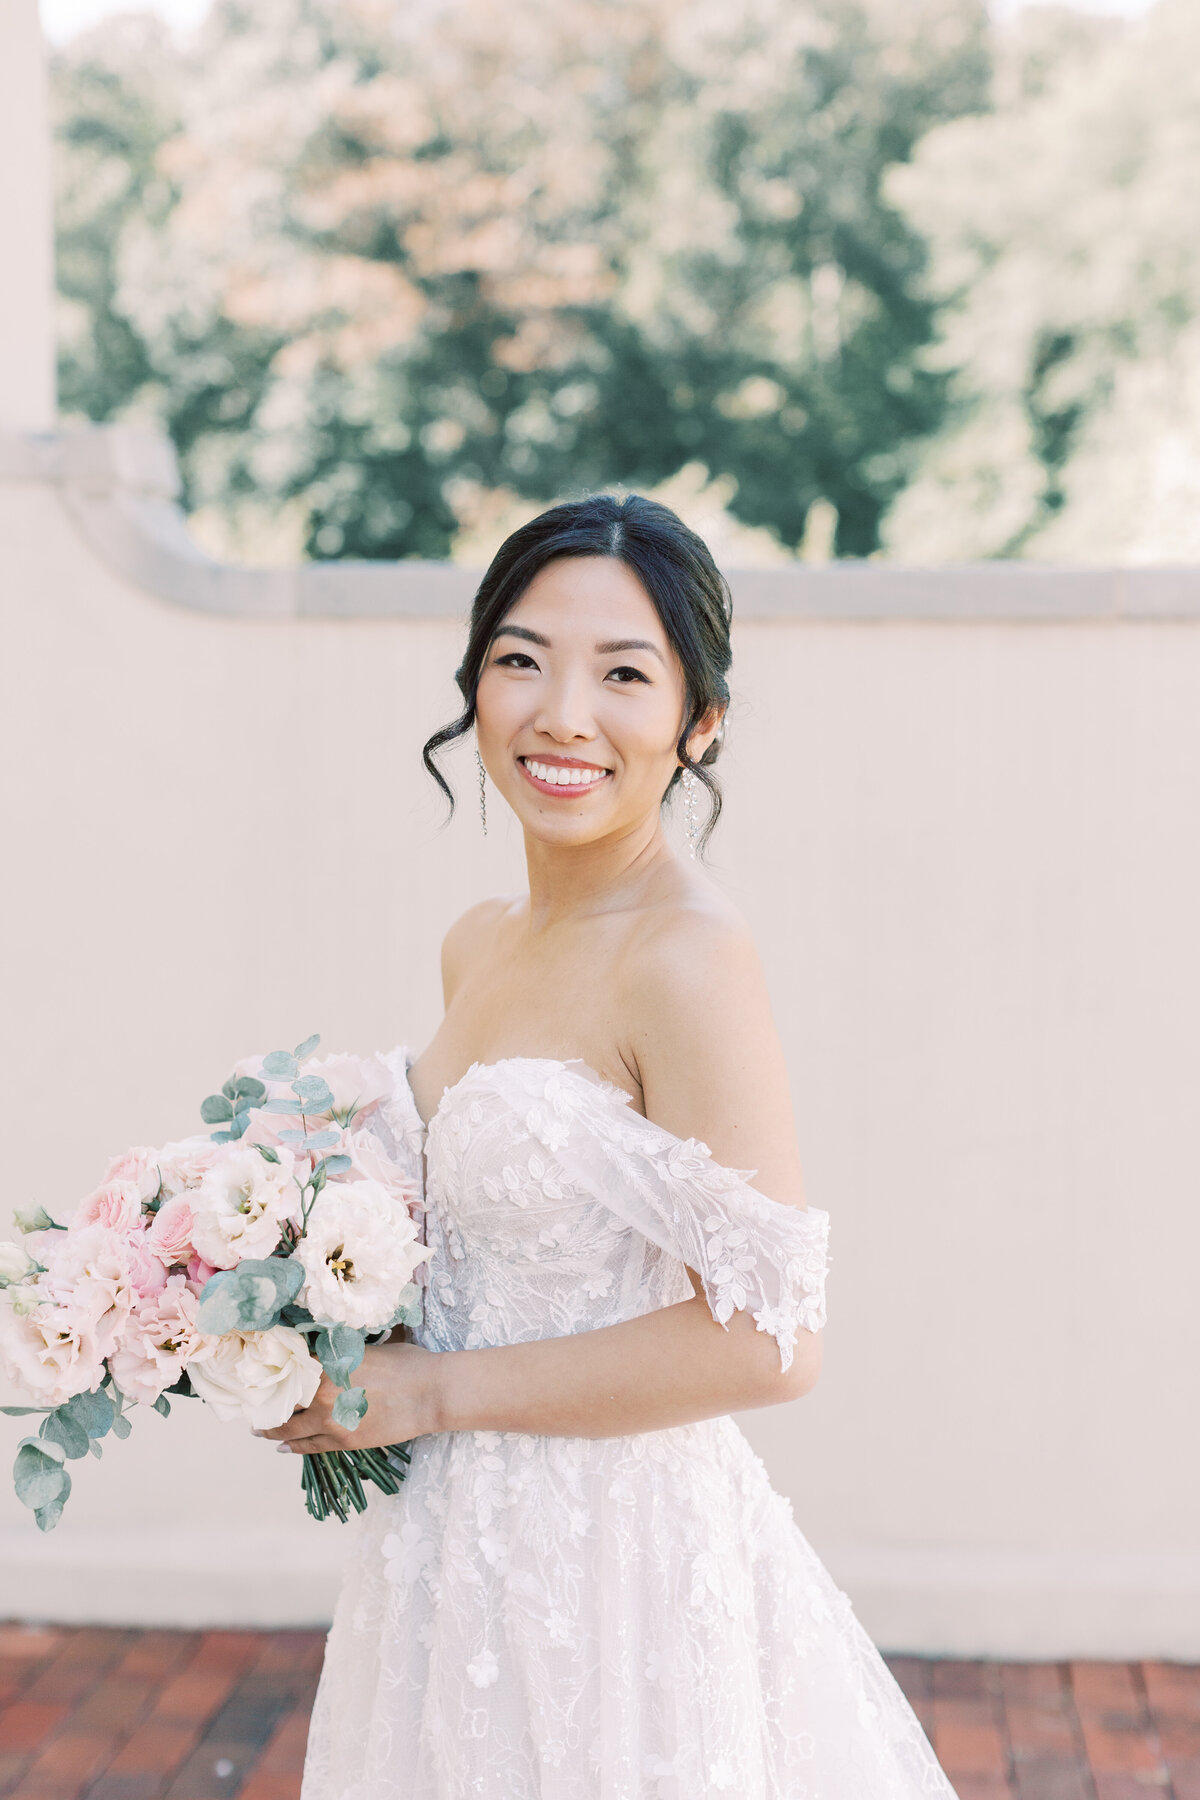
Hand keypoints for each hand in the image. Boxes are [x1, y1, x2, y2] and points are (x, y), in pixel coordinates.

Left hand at [256, 1340, 443, 1454]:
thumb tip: (328, 1353)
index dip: (274, 1370)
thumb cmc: (406, 1363)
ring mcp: (331, 1419)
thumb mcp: (368, 1349)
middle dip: (266, 1402)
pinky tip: (282, 1444)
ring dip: (272, 1428)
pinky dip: (292, 1445)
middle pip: (283, 1399)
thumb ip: (342, 1354)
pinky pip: (309, 1446)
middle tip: (254, 1403)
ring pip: (290, 1427)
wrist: (430, 1393)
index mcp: (329, 1362)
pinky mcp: (343, 1441)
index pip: (290, 1366)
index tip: (261, 1373)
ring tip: (260, 1428)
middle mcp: (323, 1390)